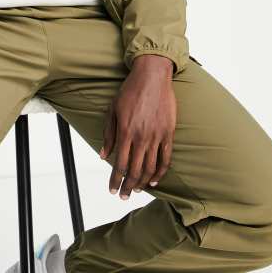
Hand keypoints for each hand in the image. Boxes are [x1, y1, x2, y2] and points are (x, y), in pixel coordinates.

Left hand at [100, 54, 175, 198]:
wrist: (151, 76)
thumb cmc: (130, 91)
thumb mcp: (112, 110)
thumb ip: (108, 135)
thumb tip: (103, 156)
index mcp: (125, 131)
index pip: (119, 164)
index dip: (115, 180)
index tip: (112, 190)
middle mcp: (141, 136)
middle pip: (134, 170)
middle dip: (128, 186)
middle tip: (124, 196)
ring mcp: (156, 135)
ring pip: (150, 167)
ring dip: (143, 182)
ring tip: (137, 190)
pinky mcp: (168, 132)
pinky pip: (165, 158)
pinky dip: (160, 172)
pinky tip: (154, 180)